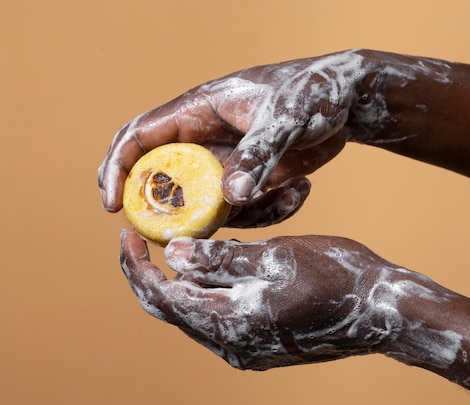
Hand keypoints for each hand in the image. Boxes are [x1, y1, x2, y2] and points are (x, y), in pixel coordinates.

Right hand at [99, 50, 376, 223]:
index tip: (112, 206)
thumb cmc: (312, 92)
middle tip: (205, 235)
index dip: (116, 170)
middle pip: (169, 184)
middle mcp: (206, 141)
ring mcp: (229, 164)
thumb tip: (230, 199)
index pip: (138, 138)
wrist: (346, 100)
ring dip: (244, 216)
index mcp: (197, 113)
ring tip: (290, 193)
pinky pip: (246, 210)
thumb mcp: (283, 119)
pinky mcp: (253, 180)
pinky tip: (302, 191)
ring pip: (211, 207)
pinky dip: (271, 211)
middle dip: (180, 214)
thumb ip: (257, 156)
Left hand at [119, 228, 454, 369]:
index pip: (164, 297)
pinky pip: (219, 318)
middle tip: (141, 237)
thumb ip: (222, 258)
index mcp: (233, 322)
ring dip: (181, 281)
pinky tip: (213, 265)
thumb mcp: (276, 256)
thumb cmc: (336, 276)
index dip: (138, 266)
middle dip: (152, 274)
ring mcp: (248, 348)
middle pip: (173, 310)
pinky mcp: (261, 344)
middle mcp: (233, 345)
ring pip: (196, 313)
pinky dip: (207, 291)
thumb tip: (174, 253)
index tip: (127, 234)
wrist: (379, 311)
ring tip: (177, 243)